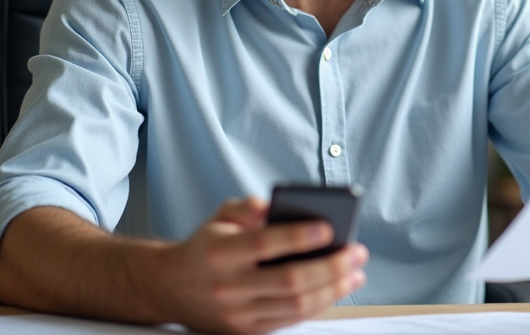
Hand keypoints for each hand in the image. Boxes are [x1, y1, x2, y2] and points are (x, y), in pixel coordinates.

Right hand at [160, 196, 367, 334]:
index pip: (265, 243)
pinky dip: (318, 305)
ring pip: (295, 306)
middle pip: (289, 280)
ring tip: (356, 272)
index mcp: (220, 252)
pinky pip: (290, 321)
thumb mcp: (219, 216)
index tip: (329, 228)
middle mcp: (228, 286)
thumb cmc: (207, 246)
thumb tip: (275, 206)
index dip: (299, 236)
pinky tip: (336, 288)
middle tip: (357, 252)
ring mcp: (237, 314)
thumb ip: (247, 207)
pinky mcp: (246, 332)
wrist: (172, 288)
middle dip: (330, 267)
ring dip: (333, 289)